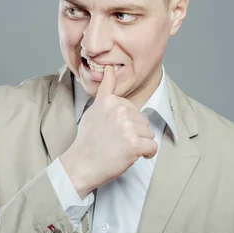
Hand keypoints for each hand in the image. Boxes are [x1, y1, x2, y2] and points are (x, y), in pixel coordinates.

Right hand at [60, 65, 157, 198]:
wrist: (81, 164)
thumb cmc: (88, 139)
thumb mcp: (94, 109)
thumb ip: (105, 90)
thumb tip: (110, 68)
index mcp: (110, 101)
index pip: (132, 109)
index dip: (125, 122)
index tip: (112, 131)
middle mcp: (119, 110)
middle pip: (142, 121)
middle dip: (133, 133)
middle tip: (115, 142)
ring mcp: (127, 127)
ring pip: (148, 134)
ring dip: (139, 143)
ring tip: (121, 148)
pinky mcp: (134, 144)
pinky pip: (152, 147)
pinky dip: (147, 154)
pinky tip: (133, 156)